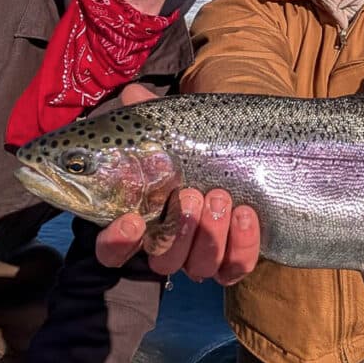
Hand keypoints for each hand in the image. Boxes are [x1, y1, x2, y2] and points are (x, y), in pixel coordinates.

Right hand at [93, 84, 260, 284]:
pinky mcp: (236, 258)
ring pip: (199, 267)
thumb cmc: (200, 146)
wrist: (249, 153)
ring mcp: (204, 254)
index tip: (132, 220)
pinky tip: (246, 214)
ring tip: (220, 197)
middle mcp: (171, 243)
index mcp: (144, 219)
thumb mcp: (176, 129)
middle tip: (192, 195)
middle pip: (163, 260)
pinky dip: (241, 244)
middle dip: (179, 230)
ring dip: (209, 235)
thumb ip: (150, 116)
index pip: (114, 250)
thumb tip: (133, 95)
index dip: (117, 243)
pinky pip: (236, 267)